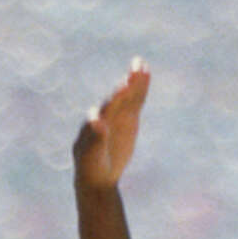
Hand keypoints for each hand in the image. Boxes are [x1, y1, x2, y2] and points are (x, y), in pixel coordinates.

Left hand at [73, 59, 149, 189]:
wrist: (98, 175)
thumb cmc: (91, 168)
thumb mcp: (92, 157)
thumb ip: (95, 141)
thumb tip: (97, 123)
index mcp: (93, 124)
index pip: (105, 110)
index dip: (114, 100)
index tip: (123, 89)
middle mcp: (105, 114)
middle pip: (116, 98)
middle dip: (125, 85)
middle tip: (134, 70)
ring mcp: (117, 114)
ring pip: (127, 95)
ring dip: (134, 80)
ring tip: (140, 64)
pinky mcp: (128, 117)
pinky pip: (136, 99)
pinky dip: (141, 87)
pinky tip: (146, 71)